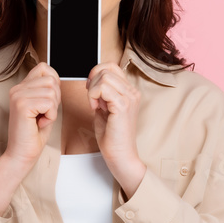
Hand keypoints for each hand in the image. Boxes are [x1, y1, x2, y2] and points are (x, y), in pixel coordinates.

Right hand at [3, 63, 60, 170]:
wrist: (22, 153)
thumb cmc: (34, 133)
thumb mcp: (44, 106)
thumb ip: (47, 90)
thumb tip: (56, 77)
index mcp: (21, 87)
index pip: (43, 68)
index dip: (54, 83)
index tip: (48, 102)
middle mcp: (17, 88)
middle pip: (51, 80)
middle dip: (55, 99)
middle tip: (43, 114)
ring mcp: (18, 96)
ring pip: (52, 91)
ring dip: (52, 109)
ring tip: (40, 119)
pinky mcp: (22, 105)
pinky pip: (49, 103)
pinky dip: (50, 116)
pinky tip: (39, 123)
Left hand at [86, 63, 146, 194]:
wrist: (120, 156)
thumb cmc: (112, 136)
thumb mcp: (104, 109)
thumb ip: (101, 94)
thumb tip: (92, 81)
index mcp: (129, 91)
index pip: (112, 66)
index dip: (96, 73)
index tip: (91, 89)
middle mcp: (132, 92)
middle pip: (107, 69)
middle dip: (92, 82)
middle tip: (92, 99)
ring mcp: (129, 98)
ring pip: (104, 76)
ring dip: (93, 89)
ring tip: (95, 105)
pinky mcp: (123, 106)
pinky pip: (103, 88)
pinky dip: (93, 96)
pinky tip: (95, 108)